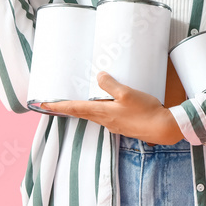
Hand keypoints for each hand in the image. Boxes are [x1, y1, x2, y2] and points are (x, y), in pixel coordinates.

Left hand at [42, 72, 184, 145]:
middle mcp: (105, 121)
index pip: (74, 108)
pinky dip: (98, 109)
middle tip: (53, 102)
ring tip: (75, 101)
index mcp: (102, 113)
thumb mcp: (127, 93)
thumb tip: (99, 77)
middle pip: (81, 112)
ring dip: (82, 108)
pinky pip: (105, 115)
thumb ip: (111, 85)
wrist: (163, 129)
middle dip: (67, 107)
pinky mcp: (123, 125)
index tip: (42, 105)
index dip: (57, 106)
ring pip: (93, 114)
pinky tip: (105, 103)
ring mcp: (114, 124)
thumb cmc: (146, 111)